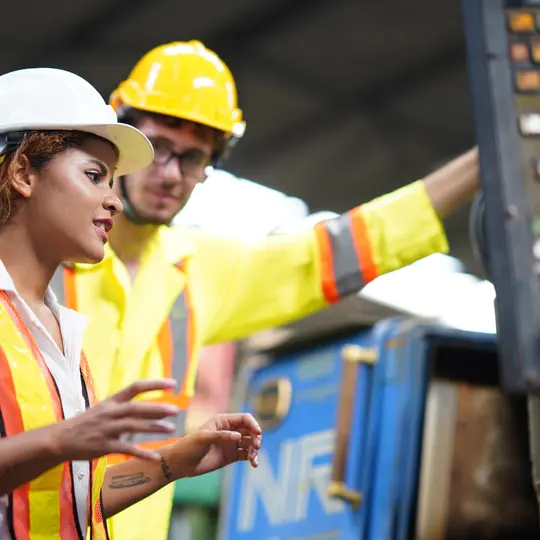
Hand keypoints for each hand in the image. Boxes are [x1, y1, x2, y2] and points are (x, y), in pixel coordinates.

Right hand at [52, 379, 179, 461]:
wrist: (59, 439)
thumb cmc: (87, 423)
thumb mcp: (104, 409)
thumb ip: (125, 408)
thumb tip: (151, 408)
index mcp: (112, 401)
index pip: (136, 387)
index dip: (155, 384)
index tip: (173, 384)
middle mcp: (110, 412)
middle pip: (137, 408)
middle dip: (157, 409)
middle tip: (175, 410)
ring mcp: (107, 429)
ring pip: (133, 427)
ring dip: (153, 428)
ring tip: (170, 429)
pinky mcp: (104, 446)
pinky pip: (126, 449)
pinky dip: (141, 453)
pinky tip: (156, 457)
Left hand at [170, 413, 261, 477]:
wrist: (181, 464)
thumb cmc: (189, 446)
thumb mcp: (204, 438)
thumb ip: (221, 436)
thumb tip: (238, 437)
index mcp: (223, 421)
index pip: (244, 419)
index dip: (253, 424)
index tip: (257, 433)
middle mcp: (230, 430)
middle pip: (250, 430)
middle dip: (256, 438)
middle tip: (255, 447)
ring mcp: (231, 443)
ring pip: (250, 443)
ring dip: (255, 449)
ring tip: (252, 458)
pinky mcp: (231, 456)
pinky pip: (246, 455)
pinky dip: (252, 458)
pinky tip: (254, 464)